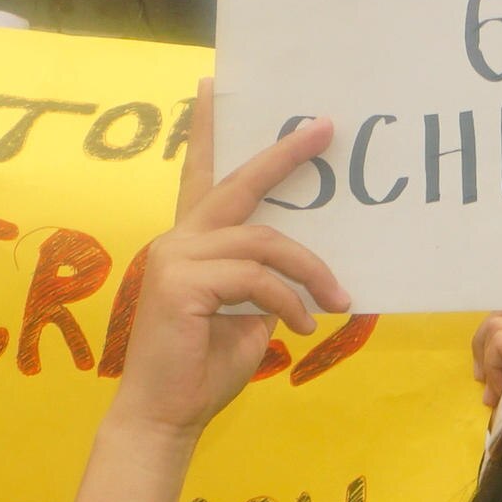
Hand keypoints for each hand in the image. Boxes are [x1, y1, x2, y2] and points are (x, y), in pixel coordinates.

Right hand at [110, 89, 344, 438]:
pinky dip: (288, 301)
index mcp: (190, 243)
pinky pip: (255, 278)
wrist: (164, 417)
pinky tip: (302, 328)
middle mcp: (177, 240)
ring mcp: (175, 257)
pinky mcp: (181, 282)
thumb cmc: (203, 370)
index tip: (215, 85)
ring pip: (263, 241)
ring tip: (338, 302)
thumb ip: (264, 282)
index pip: (200, 175)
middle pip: (238, 184)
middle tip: (325, 129)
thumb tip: (307, 267)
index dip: (207, 129)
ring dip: (310, 271)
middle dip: (285, 155)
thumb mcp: (247, 316)